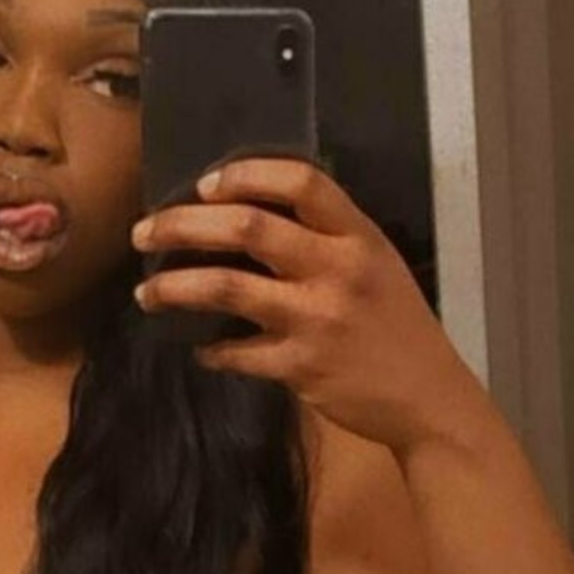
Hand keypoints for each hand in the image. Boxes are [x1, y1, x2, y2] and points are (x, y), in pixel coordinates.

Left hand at [130, 156, 469, 452]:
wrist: (428, 399)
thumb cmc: (398, 328)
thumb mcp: (378, 266)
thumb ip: (328, 239)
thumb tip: (252, 217)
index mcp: (358, 236)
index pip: (300, 182)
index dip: (245, 175)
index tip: (205, 184)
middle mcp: (337, 270)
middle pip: (245, 226)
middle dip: (182, 224)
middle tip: (146, 233)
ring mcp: (316, 320)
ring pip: (226, 287)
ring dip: (176, 287)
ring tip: (147, 292)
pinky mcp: (301, 367)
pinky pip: (236, 353)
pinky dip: (210, 351)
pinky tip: (201, 349)